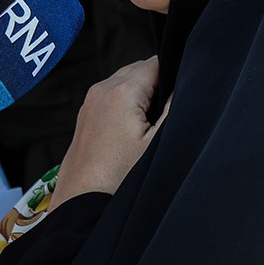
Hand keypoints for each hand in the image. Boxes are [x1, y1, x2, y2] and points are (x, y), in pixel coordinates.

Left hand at [50, 57, 167, 209]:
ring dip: (140, 92)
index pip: (156, 62)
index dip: (173, 74)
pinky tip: (132, 130)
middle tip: (166, 112)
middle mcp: (101, 89)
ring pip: (124, 81)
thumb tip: (181, 85)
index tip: (179, 94)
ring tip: (149, 124)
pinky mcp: (85, 114)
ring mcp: (90, 101)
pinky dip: (125, 102)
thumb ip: (173, 107)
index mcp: (122, 91)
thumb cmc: (119, 177)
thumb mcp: (157, 143)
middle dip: (156, 82)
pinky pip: (111, 95)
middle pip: (139, 68)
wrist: (81, 202)